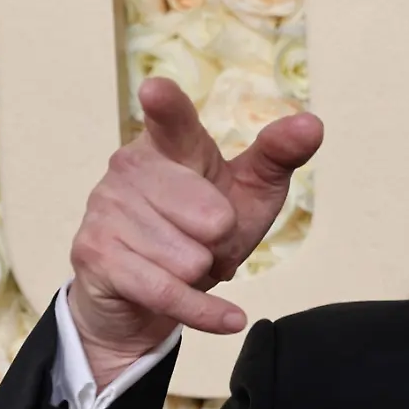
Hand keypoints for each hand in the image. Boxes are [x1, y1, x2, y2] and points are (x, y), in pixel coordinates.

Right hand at [66, 77, 323, 387]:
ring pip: (188, 257)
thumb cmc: (205, 227)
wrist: (149, 292)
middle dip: (223, 241)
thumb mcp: (249, 190)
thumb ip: (278, 155)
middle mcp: (129, 166)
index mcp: (169, 142)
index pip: (173, 122)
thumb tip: (313, 124)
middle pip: (210, 217)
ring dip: (202, 271)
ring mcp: (105, 208)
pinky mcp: (95, 255)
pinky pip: (167, 291)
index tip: (156, 90)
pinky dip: (206, 311)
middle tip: (206, 239)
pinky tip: (229, 317)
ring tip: (185, 261)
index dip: (166, 107)